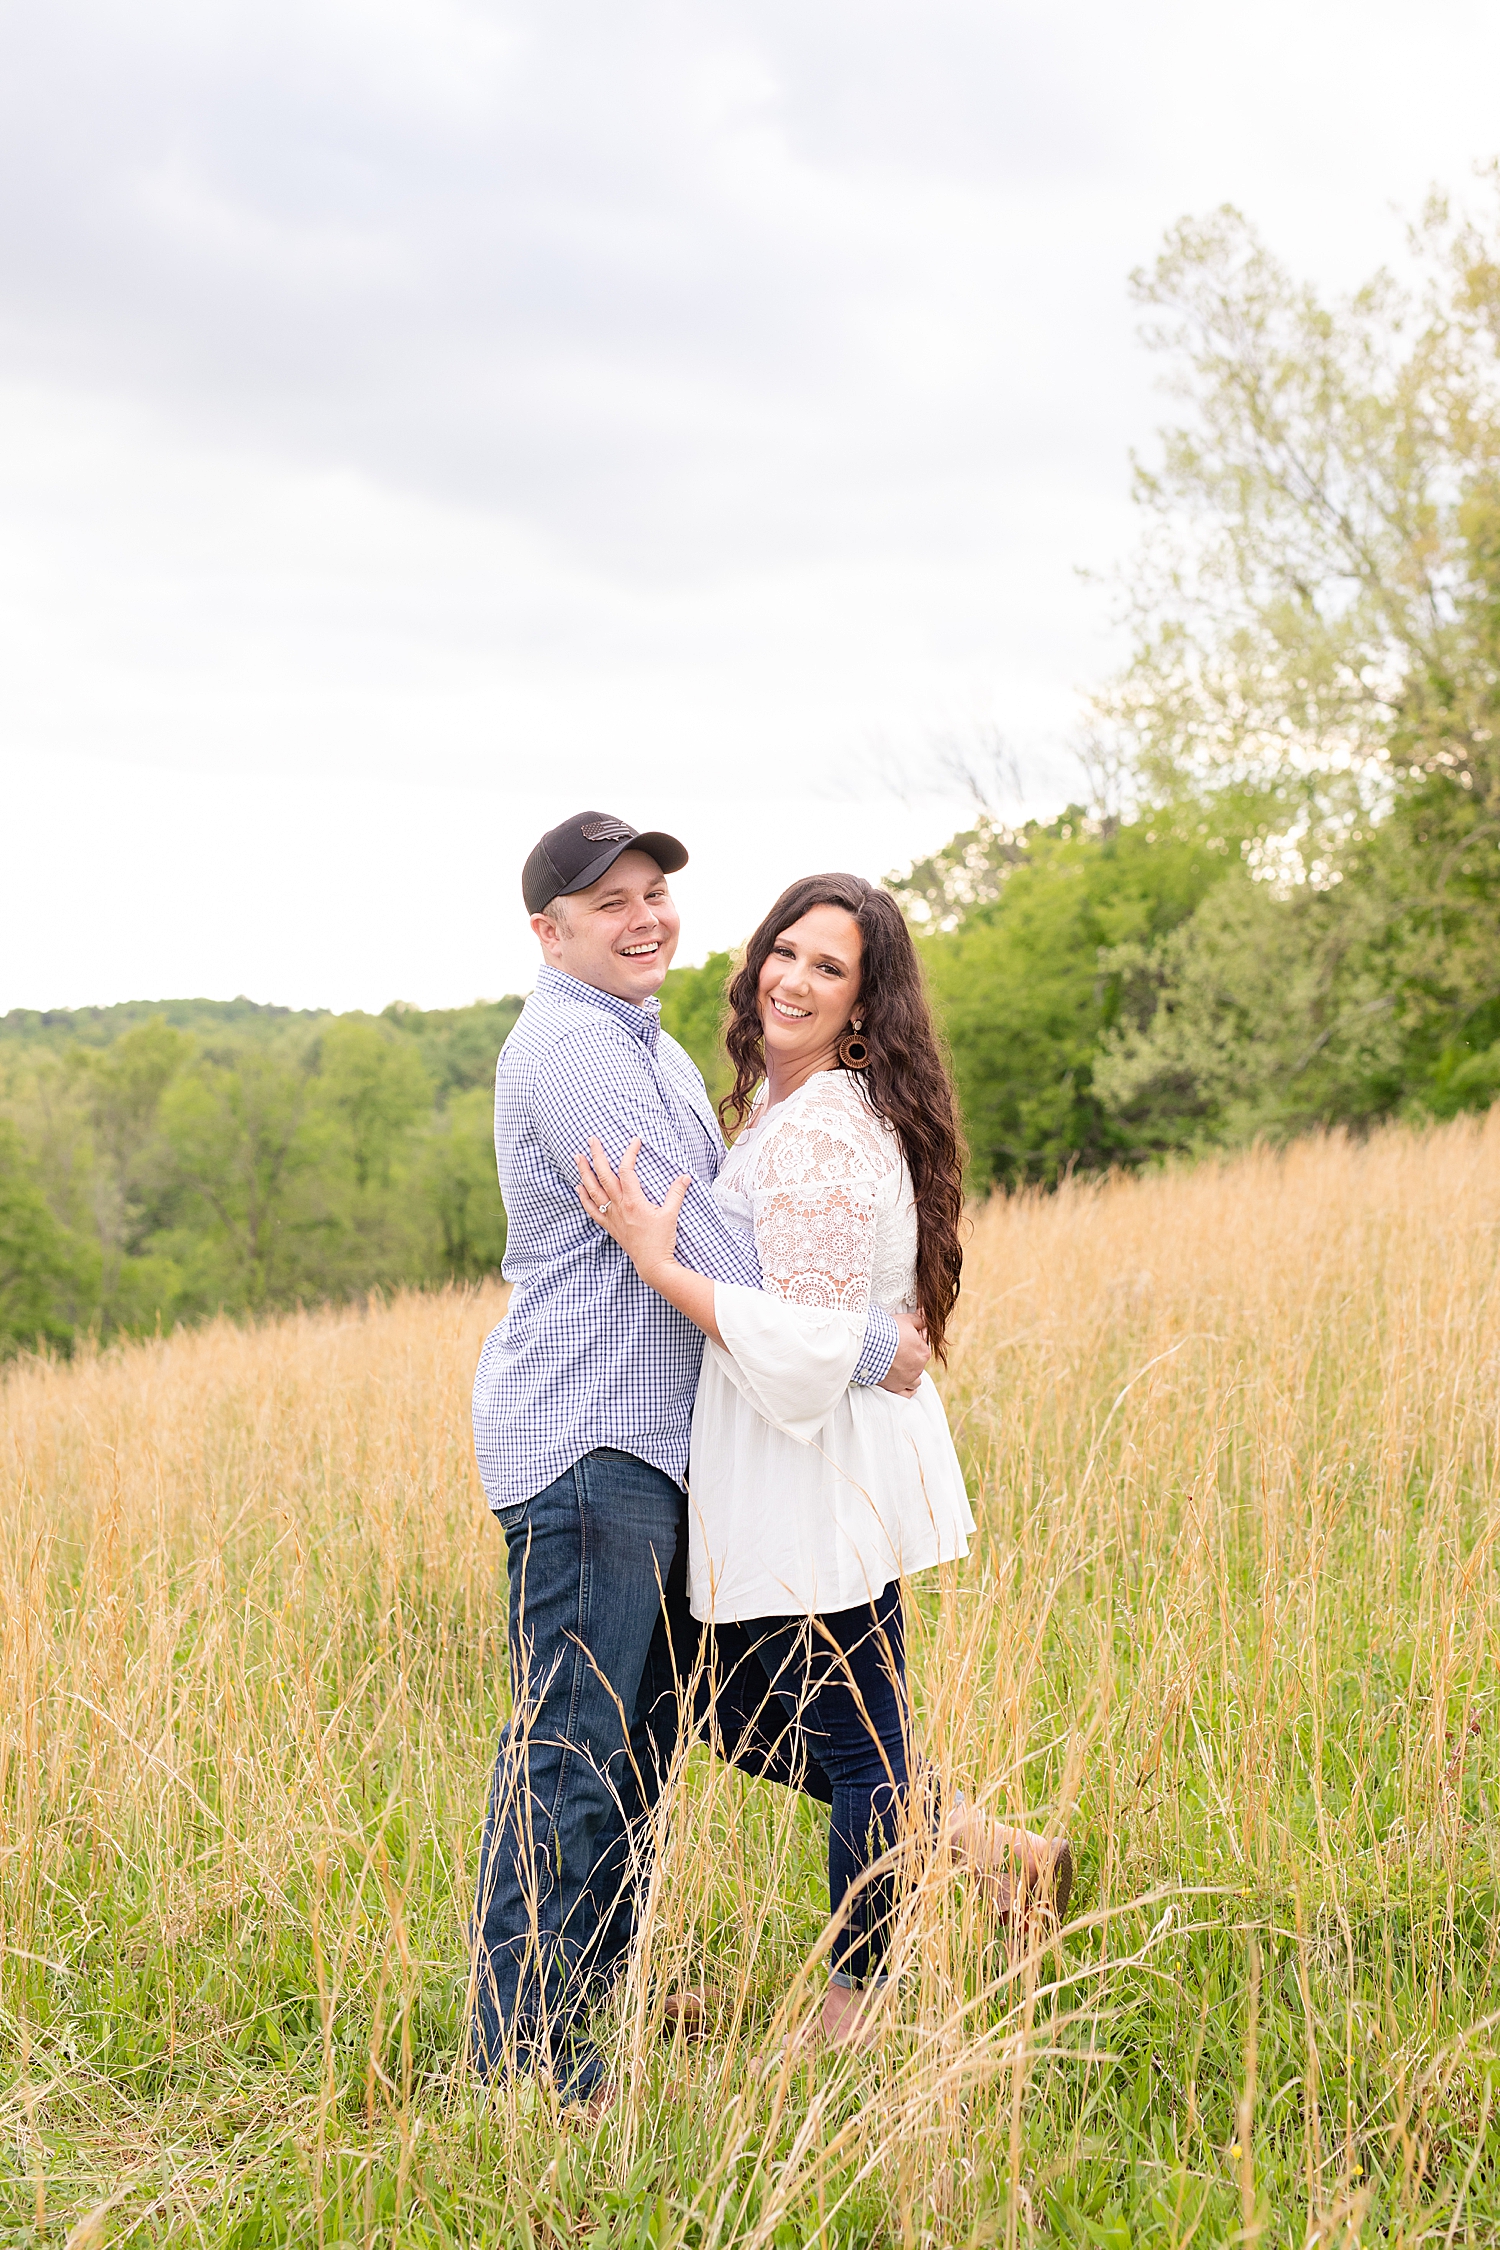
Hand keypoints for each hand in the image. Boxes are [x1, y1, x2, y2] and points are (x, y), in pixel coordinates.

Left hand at [575, 1137, 688, 1281]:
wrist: (652, 1264)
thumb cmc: (661, 1240)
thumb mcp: (671, 1214)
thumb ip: (676, 1193)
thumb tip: (685, 1177)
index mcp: (634, 1201)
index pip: (627, 1171)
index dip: (630, 1153)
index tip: (635, 1141)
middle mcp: (619, 1206)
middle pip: (603, 1176)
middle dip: (596, 1155)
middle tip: (591, 1140)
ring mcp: (611, 1216)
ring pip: (593, 1191)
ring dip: (584, 1173)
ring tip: (578, 1158)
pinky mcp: (609, 1226)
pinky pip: (591, 1210)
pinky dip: (583, 1197)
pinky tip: (579, 1187)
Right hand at [879, 1311, 929, 1396]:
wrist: (870, 1344)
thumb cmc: (888, 1331)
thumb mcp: (906, 1320)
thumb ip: (919, 1320)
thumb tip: (925, 1316)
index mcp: (923, 1353)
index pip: (923, 1347)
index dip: (914, 1342)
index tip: (903, 1338)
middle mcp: (918, 1368)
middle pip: (918, 1364)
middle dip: (911, 1358)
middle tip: (898, 1350)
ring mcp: (907, 1380)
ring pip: (915, 1381)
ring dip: (911, 1375)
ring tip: (902, 1369)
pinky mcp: (895, 1387)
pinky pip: (906, 1394)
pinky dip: (907, 1390)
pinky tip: (904, 1385)